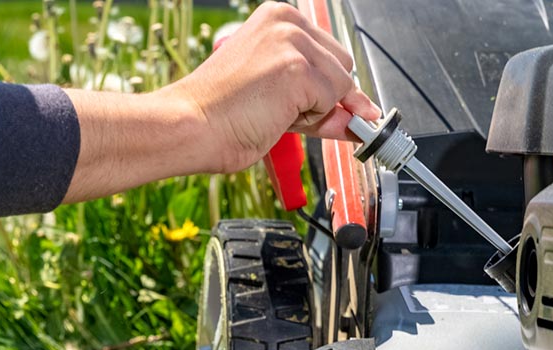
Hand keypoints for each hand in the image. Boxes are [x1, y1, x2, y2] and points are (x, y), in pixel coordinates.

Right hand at [162, 2, 379, 173]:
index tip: (315, 106)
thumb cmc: (220, 115)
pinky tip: (276, 115)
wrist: (191, 127)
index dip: (327, 87)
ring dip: (316, 110)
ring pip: (342, 85)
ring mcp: (292, 42)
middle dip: (324, 98)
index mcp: (277, 19)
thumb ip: (321, 103)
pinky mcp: (297, 68)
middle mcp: (286, 21)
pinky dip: (312, 119)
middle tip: (280, 112)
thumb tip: (361, 117)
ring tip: (272, 111)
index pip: (328, 53)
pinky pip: (333, 102)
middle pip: (343, 66)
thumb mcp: (280, 101)